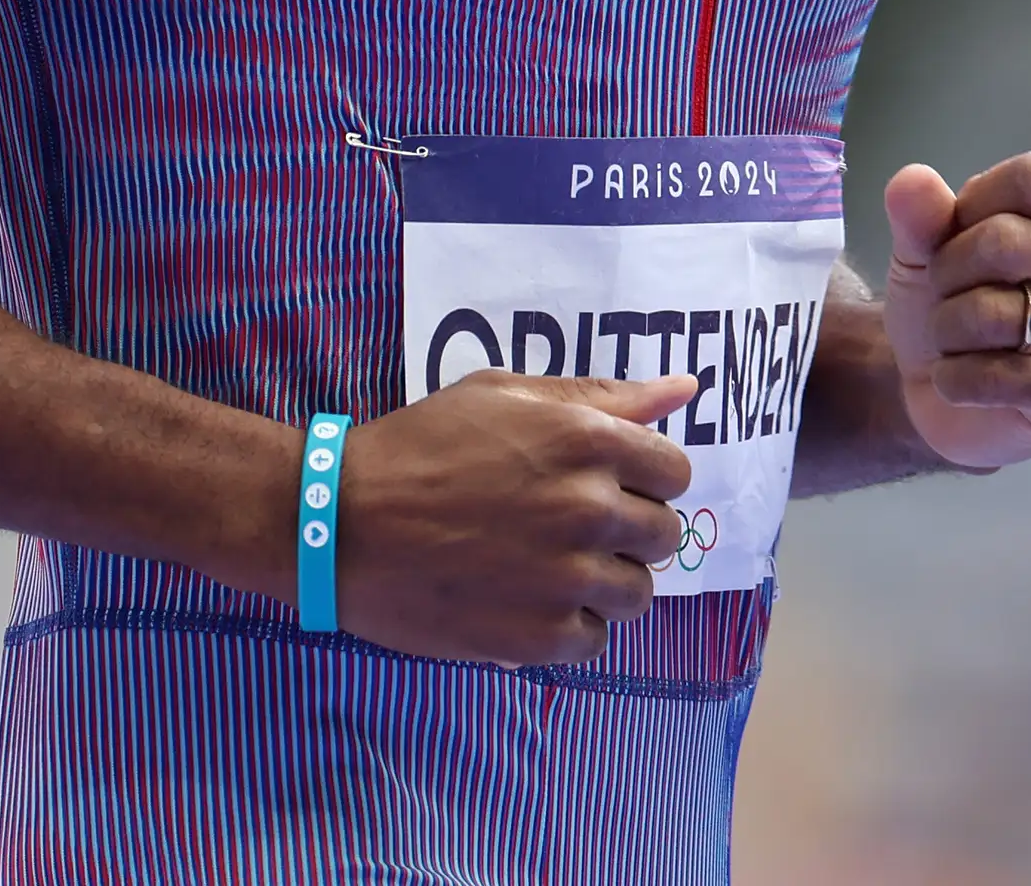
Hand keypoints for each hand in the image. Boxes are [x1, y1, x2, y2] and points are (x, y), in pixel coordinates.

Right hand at [333, 371, 697, 666]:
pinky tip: (529, 602)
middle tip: (572, 528)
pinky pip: (595, 641)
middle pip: (663, 535)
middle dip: (629, 531)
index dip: (644, 479)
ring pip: (636, 594)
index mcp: (585, 440)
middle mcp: (588, 509)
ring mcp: (567, 577)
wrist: (343, 523)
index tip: (609, 485)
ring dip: (605, 582)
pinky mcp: (540, 636)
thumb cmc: (420, 446)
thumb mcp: (504, 395)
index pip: (674, 472)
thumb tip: (687, 389)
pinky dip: (570, 627)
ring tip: (550, 569)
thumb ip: (601, 395)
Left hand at [881, 153, 1030, 471]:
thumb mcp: (926, 246)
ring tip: (952, 338)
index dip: (970, 206)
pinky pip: (1006, 379)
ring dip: (948, 329)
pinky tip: (960, 380)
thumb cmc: (956, 296)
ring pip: (999, 314)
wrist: (945, 385)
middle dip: (948, 272)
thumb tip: (912, 180)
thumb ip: (922, 213)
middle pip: (1008, 241)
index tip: (953, 236)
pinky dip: (959, 380)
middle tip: (944, 295)